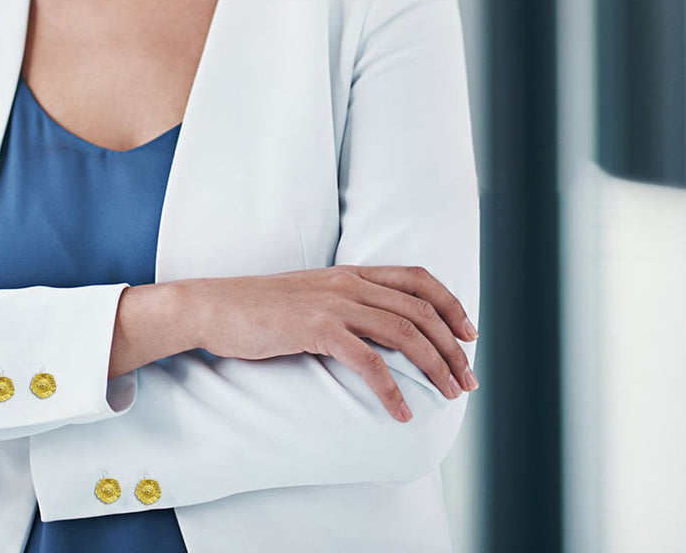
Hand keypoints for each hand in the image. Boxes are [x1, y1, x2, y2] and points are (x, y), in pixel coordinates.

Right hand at [189, 265, 478, 422]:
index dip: (450, 303)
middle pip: (420, 309)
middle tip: (468, 380)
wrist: (215, 307)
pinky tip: (400, 412)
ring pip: (403, 332)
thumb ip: (344, 304)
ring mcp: (333, 302)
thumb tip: (377, 330)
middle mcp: (348, 282)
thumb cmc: (259, 308)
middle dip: (452, 347)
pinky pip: (367, 359)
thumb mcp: (310, 296)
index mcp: (350, 272)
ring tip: (448, 395)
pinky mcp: (315, 328)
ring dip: (434, 366)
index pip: (417, 278)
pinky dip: (390, 388)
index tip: (470, 334)